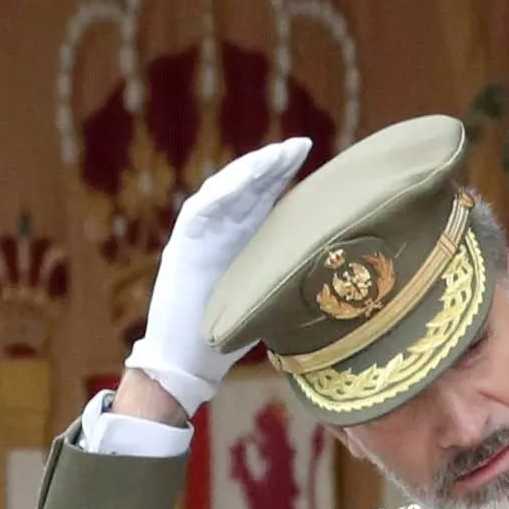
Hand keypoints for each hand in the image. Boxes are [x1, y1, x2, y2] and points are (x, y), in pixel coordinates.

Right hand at [122, 136, 315, 416]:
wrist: (184, 363)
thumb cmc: (225, 339)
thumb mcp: (262, 299)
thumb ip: (281, 278)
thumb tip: (327, 273)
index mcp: (236, 242)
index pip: (260, 199)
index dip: (281, 176)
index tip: (307, 156)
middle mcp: (216, 233)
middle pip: (245, 188)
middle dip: (271, 165)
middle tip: (300, 146)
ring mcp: (197, 238)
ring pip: (223, 191)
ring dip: (249, 172)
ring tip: (275, 157)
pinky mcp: (181, 249)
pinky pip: (201, 212)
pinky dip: (222, 193)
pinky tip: (245, 179)